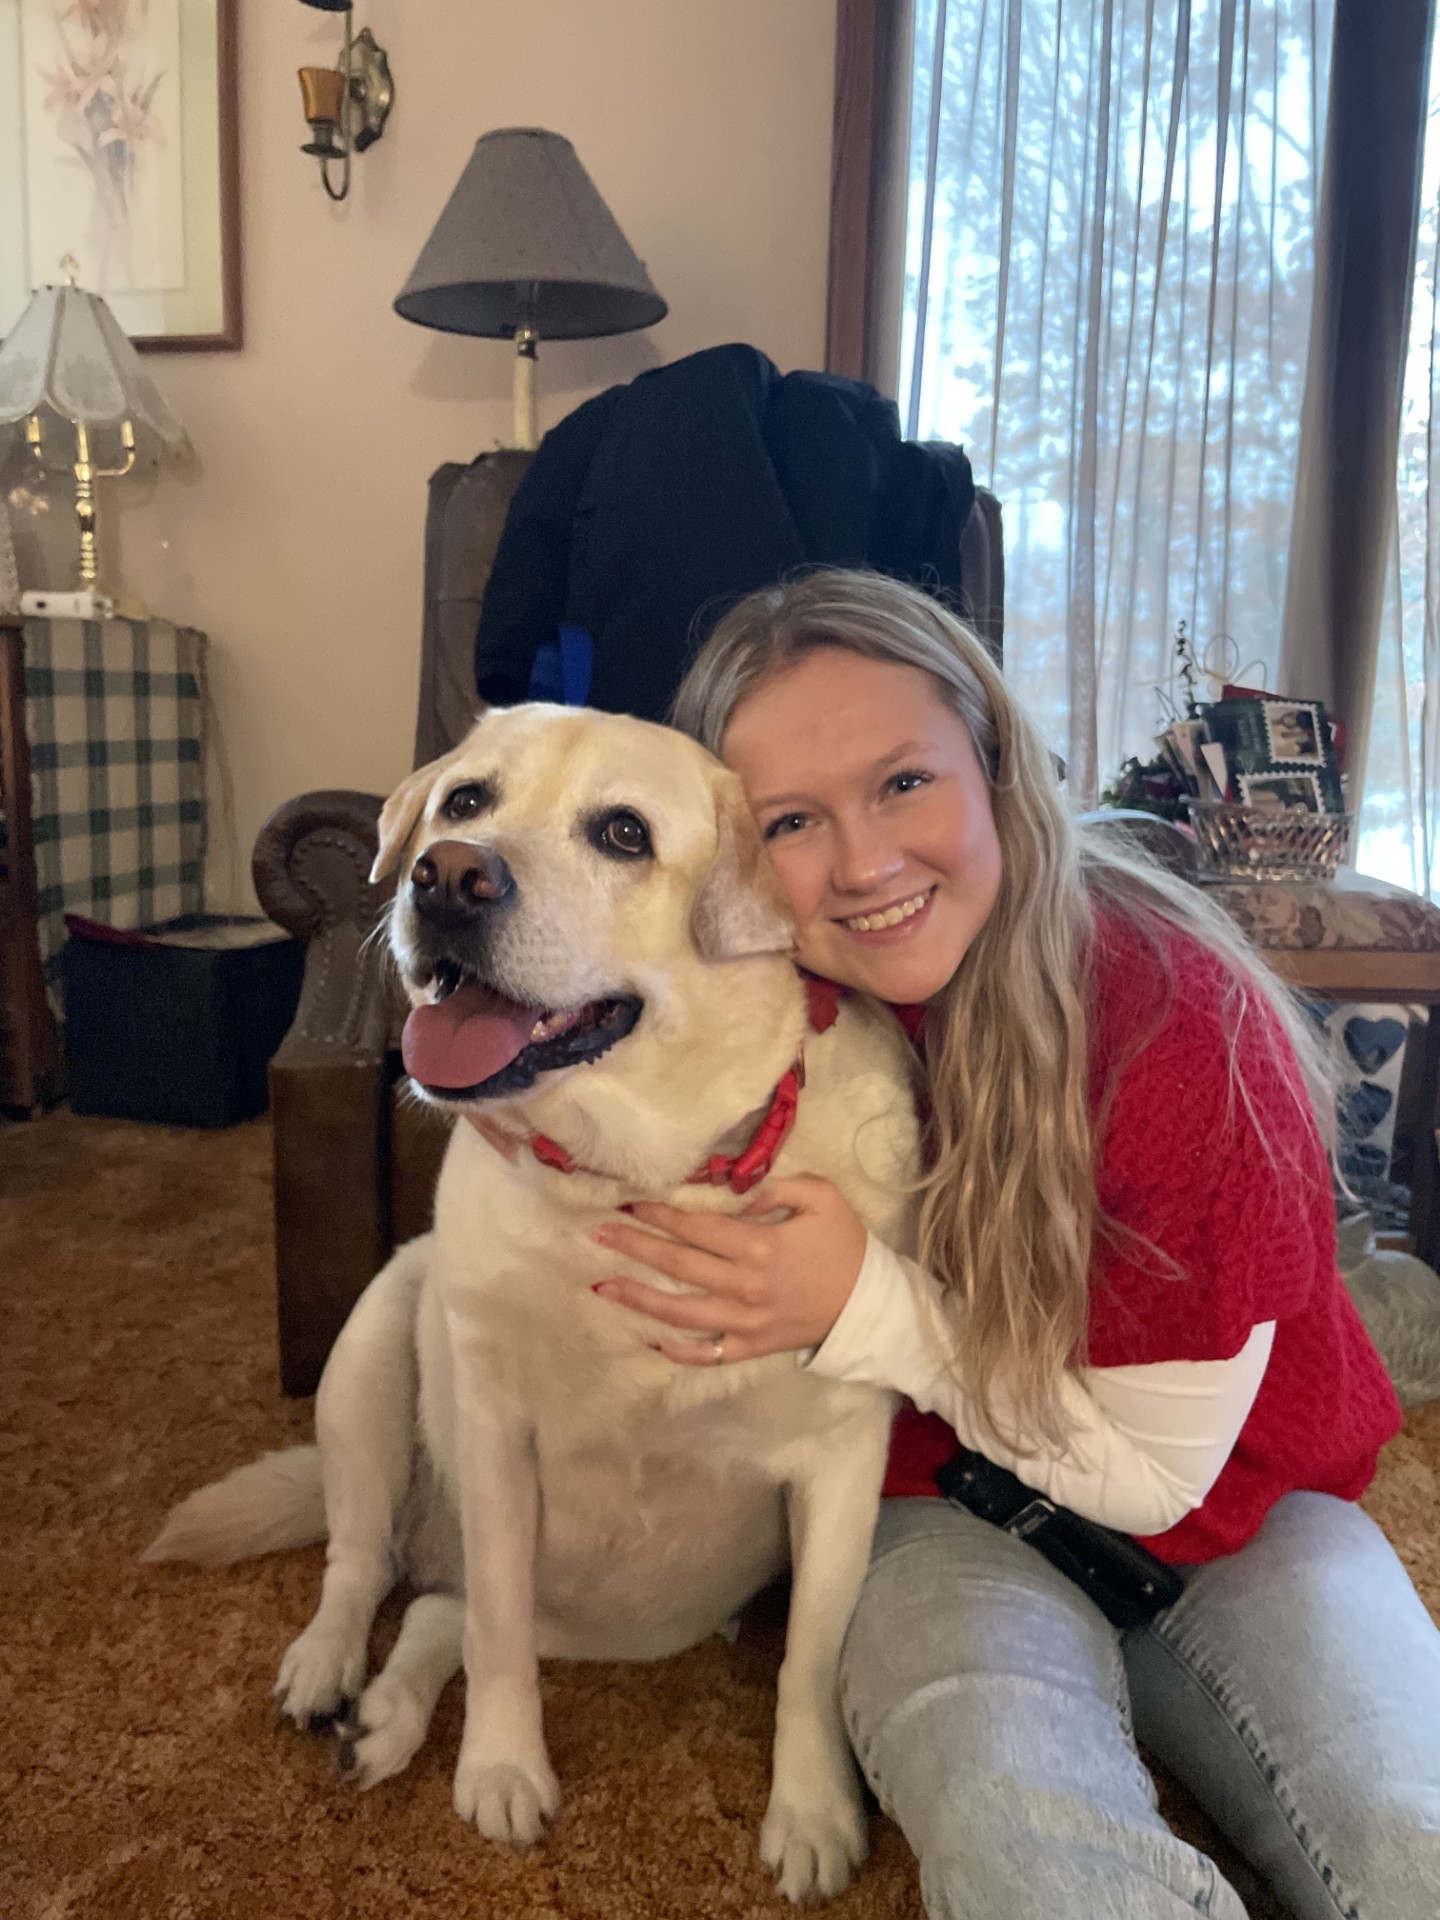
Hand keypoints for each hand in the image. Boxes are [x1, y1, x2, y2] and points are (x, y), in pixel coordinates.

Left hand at [589, 1176, 868, 1365]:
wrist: (870, 1305)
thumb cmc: (845, 1246)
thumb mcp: (823, 1198)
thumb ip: (781, 1186)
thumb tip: (740, 1195)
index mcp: (759, 1246)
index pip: (695, 1228)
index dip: (659, 1215)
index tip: (629, 1204)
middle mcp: (744, 1285)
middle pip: (677, 1265)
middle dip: (634, 1247)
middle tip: (598, 1234)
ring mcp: (745, 1321)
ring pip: (679, 1312)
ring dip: (637, 1298)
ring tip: (602, 1285)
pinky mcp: (751, 1347)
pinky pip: (707, 1353)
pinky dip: (677, 1349)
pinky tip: (650, 1338)